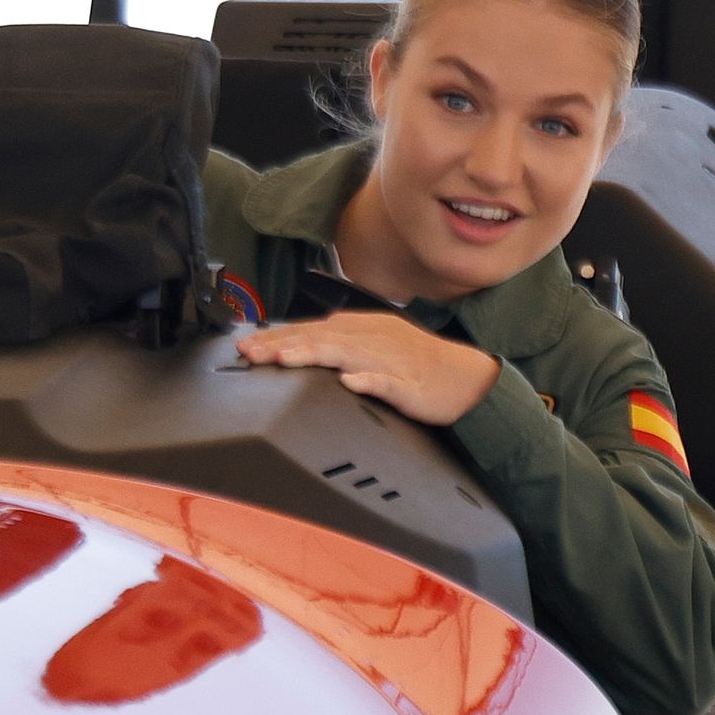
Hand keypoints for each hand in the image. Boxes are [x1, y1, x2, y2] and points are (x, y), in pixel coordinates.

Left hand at [235, 311, 499, 425]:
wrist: (469, 379)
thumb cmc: (420, 365)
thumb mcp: (375, 347)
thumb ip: (340, 346)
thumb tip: (302, 345)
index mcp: (362, 330)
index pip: (311, 330)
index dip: (277, 337)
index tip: (245, 346)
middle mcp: (372, 339)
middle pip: (319, 338)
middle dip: (282, 344)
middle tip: (249, 352)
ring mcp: (390, 361)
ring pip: (346, 354)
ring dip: (313, 354)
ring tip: (284, 359)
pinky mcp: (409, 384)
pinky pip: (386, 381)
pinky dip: (367, 381)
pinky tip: (350, 383)